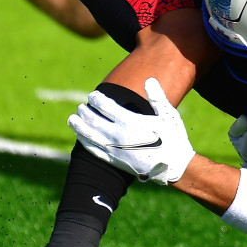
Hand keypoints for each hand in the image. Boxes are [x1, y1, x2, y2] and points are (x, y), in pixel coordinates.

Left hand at [68, 78, 194, 184]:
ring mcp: (114, 149)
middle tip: (81, 106)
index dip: (96, 99)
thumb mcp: (169, 114)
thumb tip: (149, 79)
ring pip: (89, 135)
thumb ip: (157, 97)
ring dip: (79, 126)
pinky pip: (94, 150)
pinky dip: (85, 142)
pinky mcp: (114, 160)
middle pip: (93, 120)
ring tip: (72, 119)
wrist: (173, 166)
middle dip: (85, 111)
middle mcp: (118, 135)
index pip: (105, 106)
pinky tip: (80, 138)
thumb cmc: (173, 138)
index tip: (93, 95)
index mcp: (129, 121)